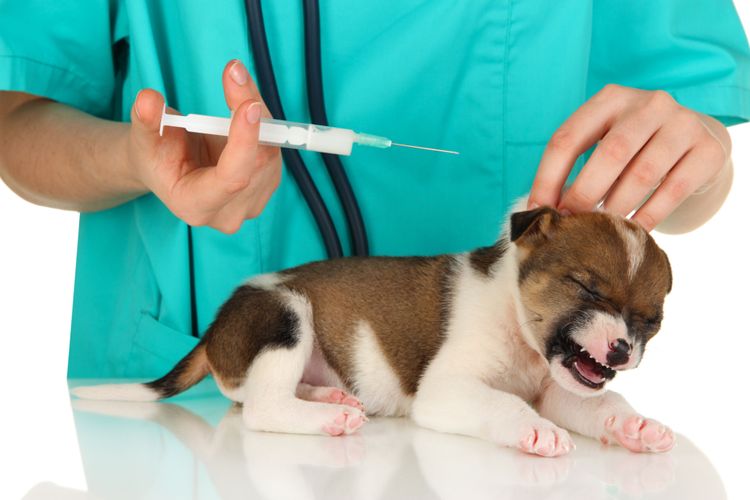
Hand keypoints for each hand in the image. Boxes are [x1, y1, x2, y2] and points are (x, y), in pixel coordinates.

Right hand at [127, 60, 281, 233]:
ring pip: (270, 153)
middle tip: (235, 73)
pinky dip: (263, 122)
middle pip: (257, 162)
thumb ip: (146, 120)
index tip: (249, 104)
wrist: (167, 166)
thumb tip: (149, 100)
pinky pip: (274, 149)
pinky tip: (245, 110)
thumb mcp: (143, 136)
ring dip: (258, 114)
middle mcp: (228, 213)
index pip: (231, 180)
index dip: (244, 143)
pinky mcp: (266, 186)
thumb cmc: (155, 154)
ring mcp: (251, 203)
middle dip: (251, 115)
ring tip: (234, 87)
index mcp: (195, 205)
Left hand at [528, 84, 730, 230]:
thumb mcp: (604, 143)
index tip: (537, 210)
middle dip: (583, 194)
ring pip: (642, 174)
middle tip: (571, 224)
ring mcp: (682, 124)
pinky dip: (649, 216)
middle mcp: (648, 104)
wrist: (698, 140)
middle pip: (609, 154)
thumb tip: (541, 210)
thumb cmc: (636, 149)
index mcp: (609, 99)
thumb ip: (576, 167)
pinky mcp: (708, 150)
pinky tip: (634, 231)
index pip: (567, 138)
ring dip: (616, 208)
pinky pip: (674, 190)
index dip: (547, 178)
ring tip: (602, 230)